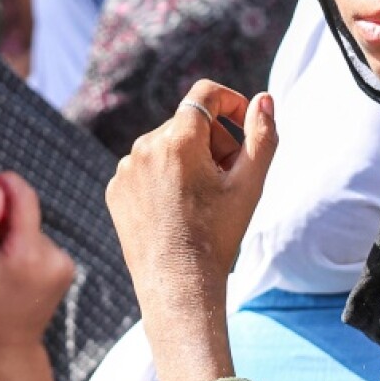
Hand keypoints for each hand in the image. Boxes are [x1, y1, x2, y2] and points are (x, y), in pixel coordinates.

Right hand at [0, 172, 74, 358]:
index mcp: (28, 252)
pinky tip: (11, 269)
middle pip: (28, 212)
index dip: (3, 184)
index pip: (24, 196)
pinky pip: (41, 244)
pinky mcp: (67, 268)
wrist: (7, 346)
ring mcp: (64, 262)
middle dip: (3, 214)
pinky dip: (25, 247)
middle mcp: (54, 254)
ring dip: (13, 234)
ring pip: (33, 229)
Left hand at [106, 80, 276, 380]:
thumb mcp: (250, 182)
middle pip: (190, 124)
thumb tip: (264, 99)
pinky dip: (166, 177)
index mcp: (178, 139)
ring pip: (168, 146)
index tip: (245, 125)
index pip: (205, 94)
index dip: (232, 102)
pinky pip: (146, 168)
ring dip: (191, 159)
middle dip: (215, 141)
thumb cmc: (219, 235)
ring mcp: (125, 169)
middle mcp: (145, 146)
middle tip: (231, 177)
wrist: (178, 286)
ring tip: (205, 198)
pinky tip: (179, 209)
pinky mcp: (116, 190)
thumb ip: (262, 134)